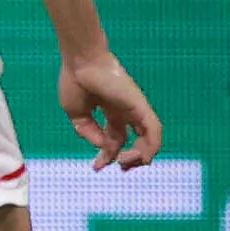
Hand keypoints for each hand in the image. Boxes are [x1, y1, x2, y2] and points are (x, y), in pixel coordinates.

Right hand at [57, 53, 160, 171]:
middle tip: (119, 167)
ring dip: (141, 157)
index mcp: (110, 113)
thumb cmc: (75, 82)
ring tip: (124, 163)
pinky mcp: (141, 107)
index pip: (115, 139)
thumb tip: (103, 146)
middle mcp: (126, 113)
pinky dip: (151, 147)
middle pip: (136, 141)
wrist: (80, 63)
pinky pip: (155, 131)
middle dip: (129, 159)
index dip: (107, 155)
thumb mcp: (76, 114)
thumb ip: (89, 132)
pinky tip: (137, 157)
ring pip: (150, 139)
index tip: (97, 167)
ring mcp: (135, 110)